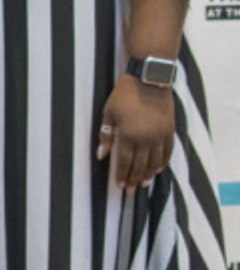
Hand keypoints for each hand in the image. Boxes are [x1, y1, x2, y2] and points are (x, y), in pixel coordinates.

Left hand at [96, 74, 174, 189]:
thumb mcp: (109, 113)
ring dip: (149, 175)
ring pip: (156, 162)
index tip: (120, 185)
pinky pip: (168, 152)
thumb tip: (101, 155)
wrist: (149, 80)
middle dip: (134, 179)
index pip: (125, 162)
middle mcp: (146, 138)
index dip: (122, 175)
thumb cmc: (125, 94)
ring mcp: (160, 135)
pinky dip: (163, 163)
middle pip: (141, 166)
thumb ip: (106, 135)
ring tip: (144, 184)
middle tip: (131, 190)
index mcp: (128, 135)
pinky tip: (158, 169)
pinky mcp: (170, 130)